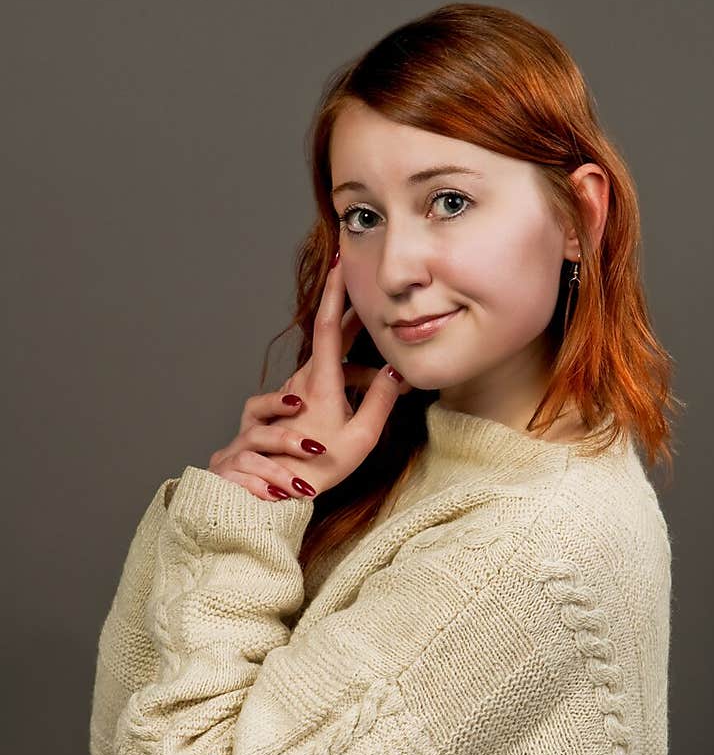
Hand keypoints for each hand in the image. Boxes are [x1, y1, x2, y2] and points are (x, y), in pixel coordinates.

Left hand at [208, 258, 411, 500]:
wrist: (275, 490)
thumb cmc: (317, 469)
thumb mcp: (361, 438)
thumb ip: (381, 401)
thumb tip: (396, 370)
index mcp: (320, 383)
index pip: (327, 326)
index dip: (336, 293)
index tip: (342, 264)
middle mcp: (303, 379)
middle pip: (331, 337)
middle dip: (353, 318)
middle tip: (373, 302)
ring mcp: (294, 389)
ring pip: (330, 362)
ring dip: (358, 366)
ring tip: (386, 382)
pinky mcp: (291, 402)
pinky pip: (321, 379)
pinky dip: (344, 381)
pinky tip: (361, 398)